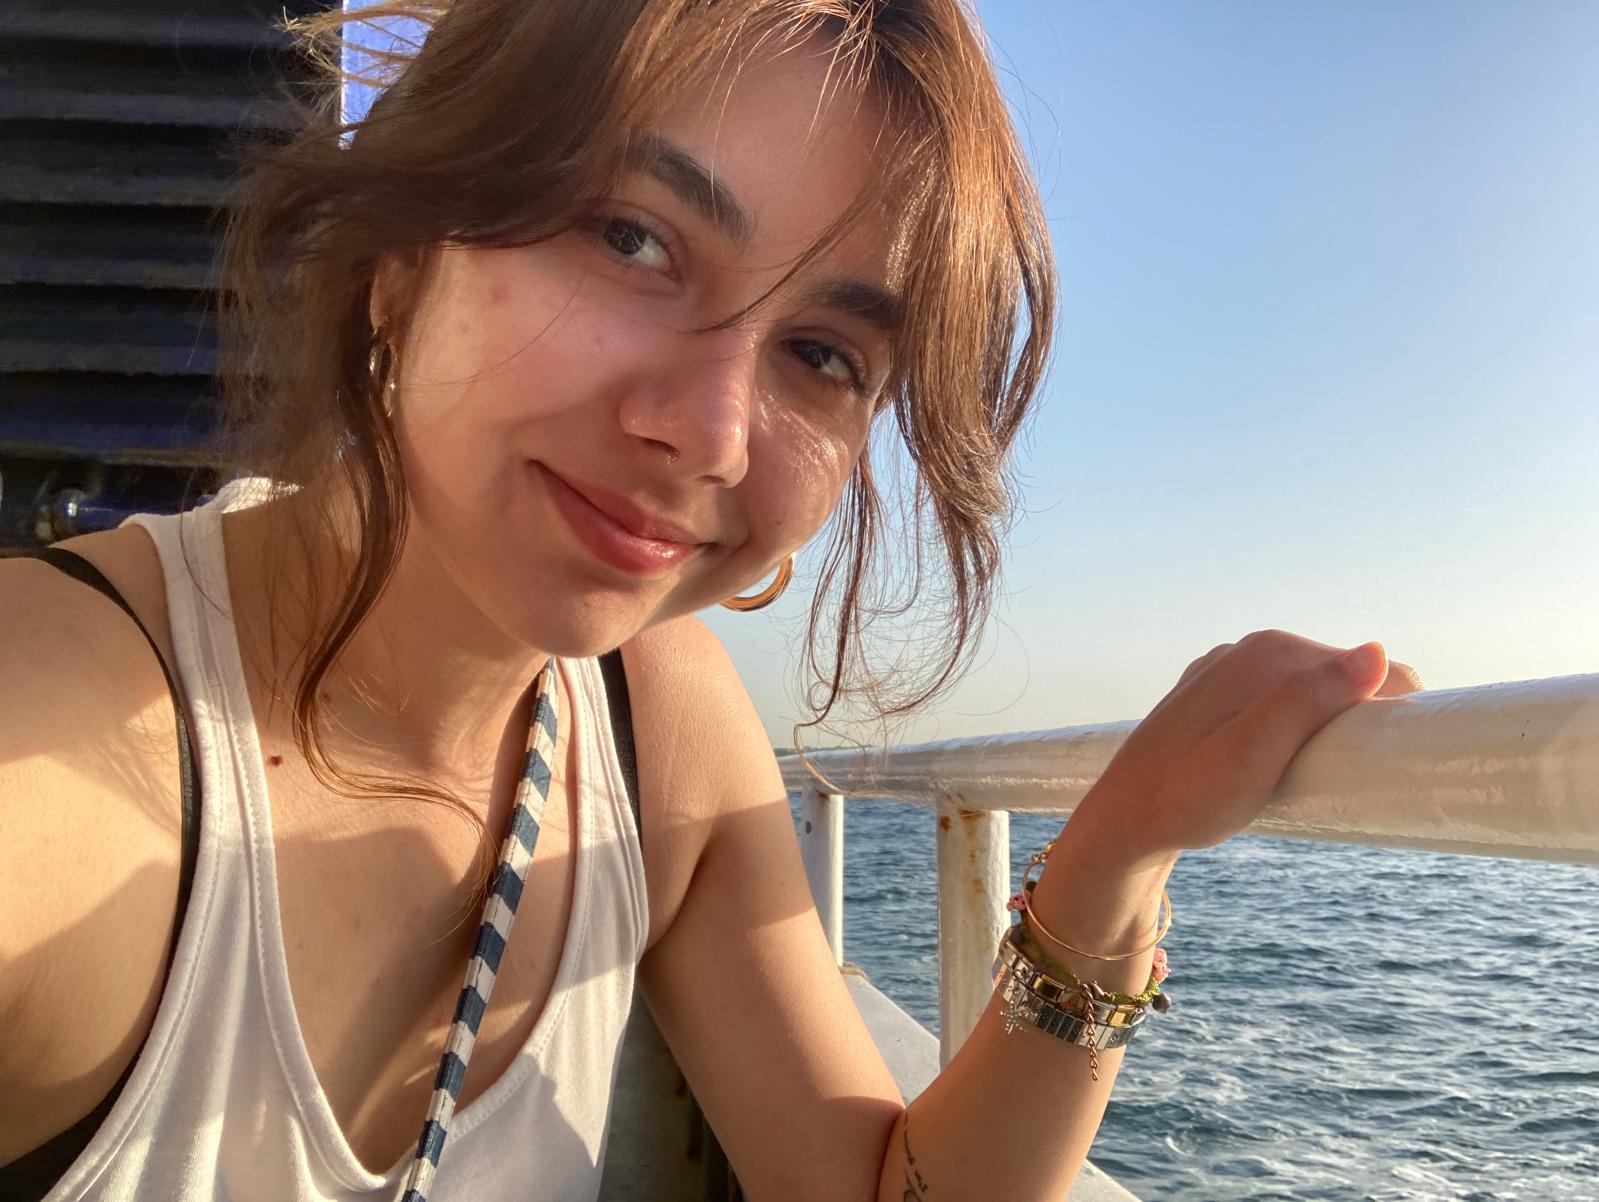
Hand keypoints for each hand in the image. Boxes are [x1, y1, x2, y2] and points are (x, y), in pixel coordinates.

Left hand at [1071, 630, 1424, 868]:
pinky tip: (1294, 762)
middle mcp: (1249, 651)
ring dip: (1333, 726)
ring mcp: (1232, 675)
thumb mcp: (1254, 755)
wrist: (1123, 822)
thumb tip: (1376, 654)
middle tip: (1361, 778)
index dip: (1397, 712)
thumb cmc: (1187, 797)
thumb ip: (1307, 702)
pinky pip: (1281, 706)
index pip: (1370, 668)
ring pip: (1312, 693)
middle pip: (1342, 677)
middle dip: (1363, 719)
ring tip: (1329, 774)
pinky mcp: (1221, 702)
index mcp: (1267, 653)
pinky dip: (1300, 731)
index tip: (1404, 760)